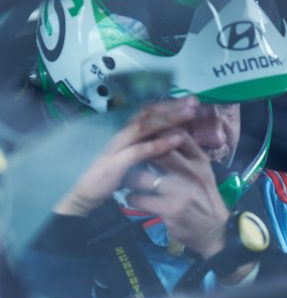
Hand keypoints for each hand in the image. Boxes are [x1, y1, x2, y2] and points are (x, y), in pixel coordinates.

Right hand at [54, 97, 198, 216]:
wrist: (82, 196)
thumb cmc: (108, 177)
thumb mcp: (129, 158)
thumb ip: (143, 146)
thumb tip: (167, 137)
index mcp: (122, 131)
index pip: (146, 111)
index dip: (167, 104)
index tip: (189, 101)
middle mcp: (118, 133)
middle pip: (148, 114)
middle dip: (172, 106)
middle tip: (194, 101)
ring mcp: (116, 146)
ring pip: (145, 126)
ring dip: (169, 119)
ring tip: (190, 113)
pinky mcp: (115, 162)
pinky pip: (140, 150)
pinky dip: (160, 144)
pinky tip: (177, 139)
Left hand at [125, 130, 229, 258]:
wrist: (215, 230)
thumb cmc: (204, 197)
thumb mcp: (203, 172)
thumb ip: (186, 154)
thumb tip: (163, 134)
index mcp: (200, 160)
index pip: (176, 135)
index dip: (155, 132)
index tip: (142, 136)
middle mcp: (192, 173)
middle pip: (156, 152)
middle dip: (138, 154)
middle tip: (127, 158)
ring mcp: (181, 192)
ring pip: (142, 177)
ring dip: (130, 178)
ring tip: (127, 180)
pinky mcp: (171, 210)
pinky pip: (139, 199)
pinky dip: (132, 198)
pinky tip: (134, 198)